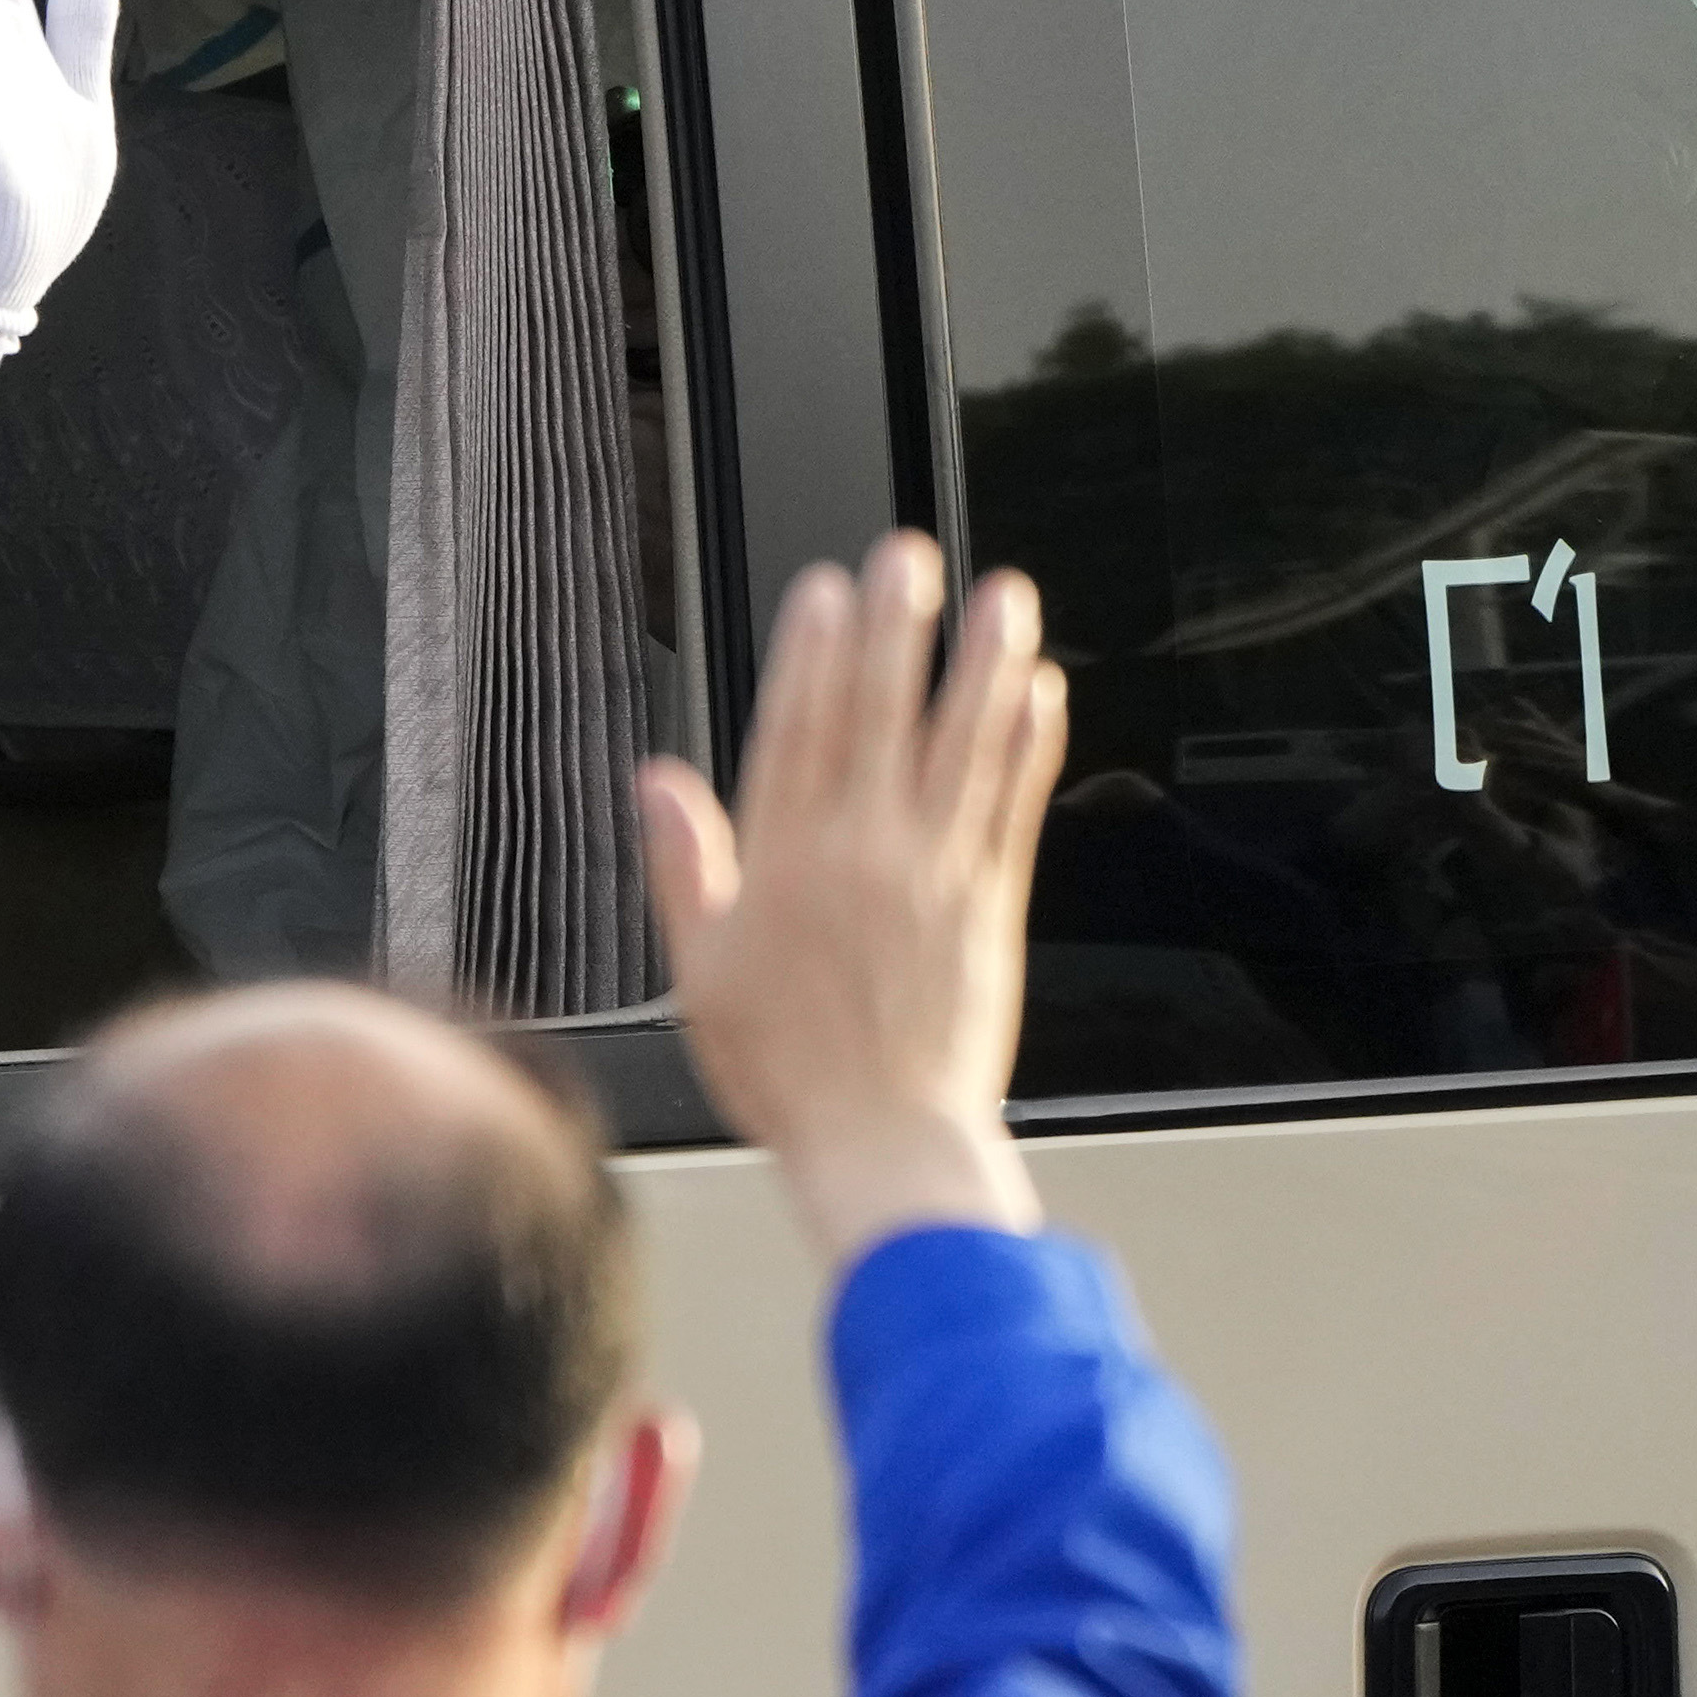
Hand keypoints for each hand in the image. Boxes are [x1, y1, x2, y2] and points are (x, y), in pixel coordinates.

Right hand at [637, 530, 1063, 1268]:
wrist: (882, 1137)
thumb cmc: (786, 1069)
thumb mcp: (698, 970)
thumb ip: (682, 866)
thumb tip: (658, 787)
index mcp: (783, 866)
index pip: (798, 731)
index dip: (814, 651)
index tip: (828, 591)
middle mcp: (863, 854)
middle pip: (883, 717)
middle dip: (898, 629)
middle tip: (911, 558)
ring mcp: (934, 873)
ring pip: (963, 745)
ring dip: (984, 663)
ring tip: (1002, 597)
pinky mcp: (990, 902)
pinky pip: (1013, 804)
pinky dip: (1028, 743)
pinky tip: (1038, 694)